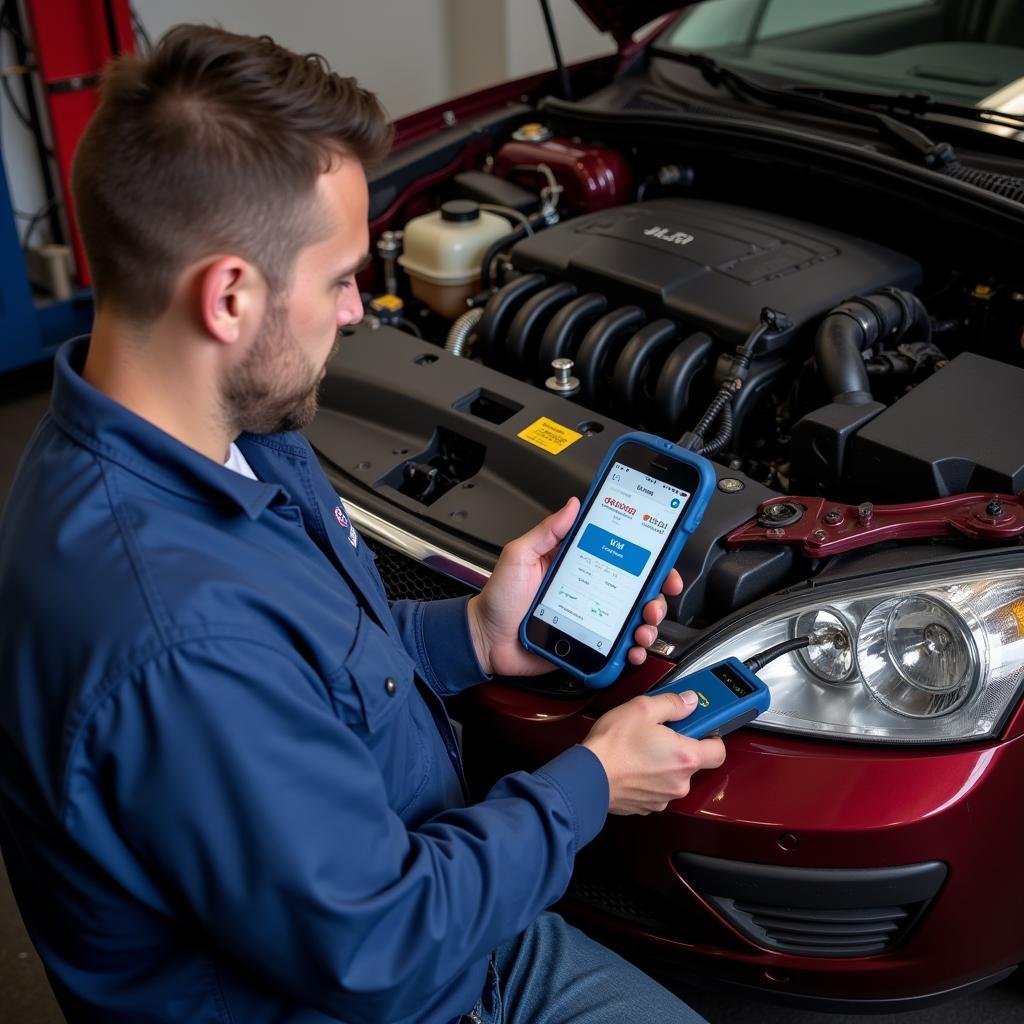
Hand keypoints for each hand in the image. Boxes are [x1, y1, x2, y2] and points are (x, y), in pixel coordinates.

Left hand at [466, 498, 683, 676]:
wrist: (486, 640)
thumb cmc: (499, 598)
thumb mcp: (519, 556)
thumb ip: (546, 531)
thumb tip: (572, 505)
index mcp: (578, 564)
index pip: (621, 556)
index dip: (648, 558)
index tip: (663, 560)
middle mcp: (590, 589)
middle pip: (636, 589)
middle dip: (655, 595)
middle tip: (654, 602)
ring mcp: (592, 617)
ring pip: (633, 619)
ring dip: (648, 623)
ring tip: (643, 628)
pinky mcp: (588, 643)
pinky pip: (618, 646)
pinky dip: (632, 649)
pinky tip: (632, 649)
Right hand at [582, 691, 726, 814]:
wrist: (588, 777)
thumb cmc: (612, 746)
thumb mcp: (643, 708)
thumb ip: (672, 703)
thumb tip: (689, 702)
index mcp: (685, 756)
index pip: (719, 750)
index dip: (711, 736)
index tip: (699, 726)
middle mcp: (680, 782)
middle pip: (693, 762)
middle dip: (680, 746)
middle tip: (661, 732)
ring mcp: (664, 797)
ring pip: (673, 775)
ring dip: (663, 762)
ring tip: (640, 748)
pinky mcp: (648, 806)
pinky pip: (657, 787)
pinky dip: (649, 777)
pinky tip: (633, 764)